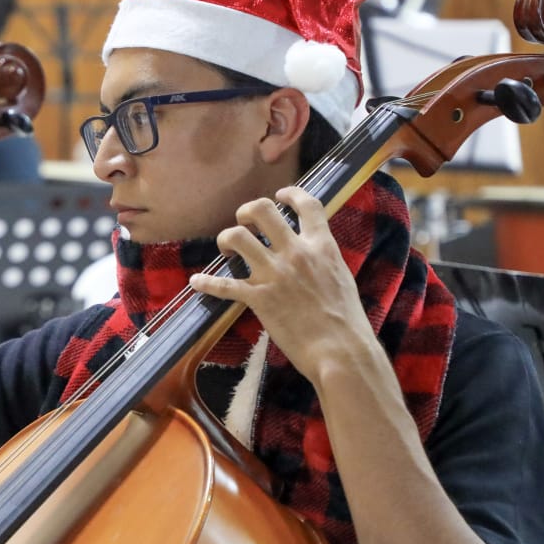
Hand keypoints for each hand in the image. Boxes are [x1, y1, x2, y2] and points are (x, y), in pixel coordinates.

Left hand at [189, 187, 374, 384]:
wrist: (340, 350)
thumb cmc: (347, 320)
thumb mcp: (341, 277)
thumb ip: (324, 260)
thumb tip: (314, 254)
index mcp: (322, 246)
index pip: (307, 204)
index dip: (290, 193)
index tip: (279, 195)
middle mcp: (296, 253)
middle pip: (263, 210)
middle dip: (247, 212)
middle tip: (244, 223)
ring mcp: (275, 274)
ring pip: (237, 236)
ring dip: (227, 239)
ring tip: (227, 250)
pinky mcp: (258, 298)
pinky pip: (223, 284)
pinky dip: (206, 283)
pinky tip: (196, 282)